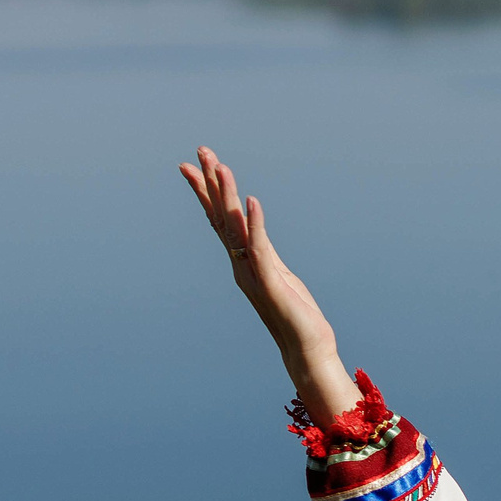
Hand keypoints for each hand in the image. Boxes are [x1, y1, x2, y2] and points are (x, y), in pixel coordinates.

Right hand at [177, 146, 359, 422]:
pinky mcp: (271, 280)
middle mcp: (242, 263)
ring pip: (236, 227)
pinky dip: (256, 223)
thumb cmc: (297, 315)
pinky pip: (260, 246)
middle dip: (211, 183)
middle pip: (221, 216)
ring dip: (228, 196)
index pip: (221, 219)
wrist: (306, 348)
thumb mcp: (279, 277)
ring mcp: (253, 271)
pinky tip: (253, 201)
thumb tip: (257, 242)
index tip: (194, 164)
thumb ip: (265, 257)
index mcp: (244, 260)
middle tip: (199, 151)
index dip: (207, 191)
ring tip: (220, 166)